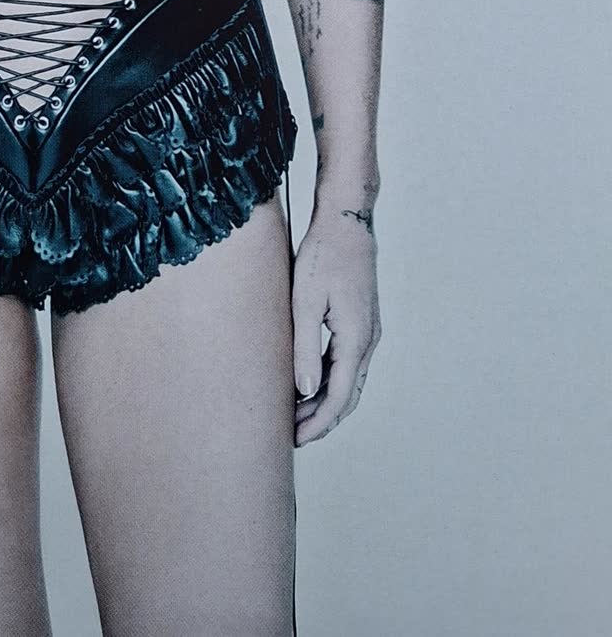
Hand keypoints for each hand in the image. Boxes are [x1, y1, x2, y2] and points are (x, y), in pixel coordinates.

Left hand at [291, 200, 381, 446]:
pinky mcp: (362, 323)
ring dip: (326, 402)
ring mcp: (368, 332)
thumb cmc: (323, 256)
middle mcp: (368, 341)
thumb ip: (305, 348)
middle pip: (349, 395)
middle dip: (323, 420)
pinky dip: (331, 381)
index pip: (340, 397)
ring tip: (297, 416)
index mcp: (356, 339)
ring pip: (350, 381)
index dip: (319, 422)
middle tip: (293, 436)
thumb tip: (304, 391)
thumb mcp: (305, 301)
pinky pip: (348, 363)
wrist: (347, 223)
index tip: (297, 439)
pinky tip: (309, 384)